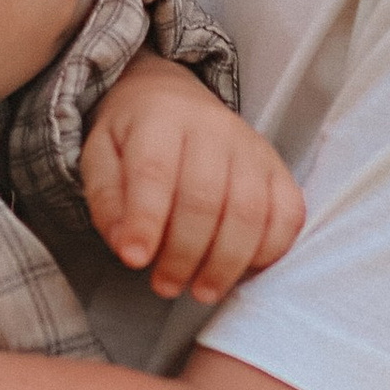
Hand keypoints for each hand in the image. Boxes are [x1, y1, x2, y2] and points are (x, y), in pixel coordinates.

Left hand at [80, 52, 303, 301]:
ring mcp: (252, 148)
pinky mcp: (278, 169)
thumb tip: (126, 245)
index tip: (134, 260)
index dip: (145, 220)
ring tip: (201, 290)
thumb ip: (107, 200)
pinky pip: (288, 214)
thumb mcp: (100, 157)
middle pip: (205, 198)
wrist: (174, 100)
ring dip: (226, 263)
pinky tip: (242, 270)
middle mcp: (212, 128)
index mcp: (160, 119)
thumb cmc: (134, 139)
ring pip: (250, 212)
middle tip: (164, 285)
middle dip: (184, 253)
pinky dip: (269, 251)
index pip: (155, 171)